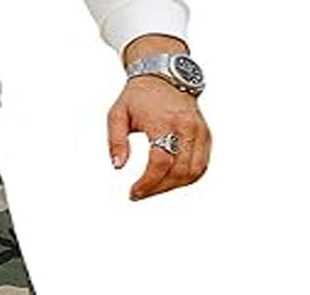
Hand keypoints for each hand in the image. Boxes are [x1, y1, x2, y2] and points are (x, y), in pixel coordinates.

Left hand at [106, 36, 211, 201]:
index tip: (132, 192)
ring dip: (172, 187)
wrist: (165, 75)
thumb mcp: (117, 115)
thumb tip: (118, 166)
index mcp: (164, 121)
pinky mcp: (205, 134)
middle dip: (157, 188)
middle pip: (178, 171)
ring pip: (193, 171)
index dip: (147, 183)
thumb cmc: (138, 96)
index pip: (161, 162)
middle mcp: (187, 126)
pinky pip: (201, 165)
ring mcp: (199, 131)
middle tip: (139, 193)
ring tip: (152, 188)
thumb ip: (115, 142)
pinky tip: (168, 181)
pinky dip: (186, 178)